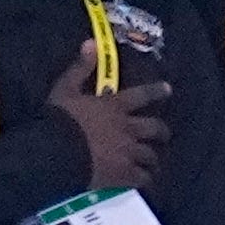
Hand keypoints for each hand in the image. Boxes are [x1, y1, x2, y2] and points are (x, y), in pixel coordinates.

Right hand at [46, 40, 170, 189]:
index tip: (168, 89)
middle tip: (164, 135)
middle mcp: (128, 128)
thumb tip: (91, 43)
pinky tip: (143, 182)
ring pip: (150, 155)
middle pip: (155, 128)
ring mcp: (128, 152)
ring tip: (153, 164)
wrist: (55, 152)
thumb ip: (80, 68)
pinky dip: (144, 179)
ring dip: (152, 159)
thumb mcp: (65, 89)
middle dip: (162, 132)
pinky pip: (141, 178)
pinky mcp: (124, 174)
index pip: (142, 95)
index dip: (156, 91)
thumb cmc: (59, 119)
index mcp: (115, 106)